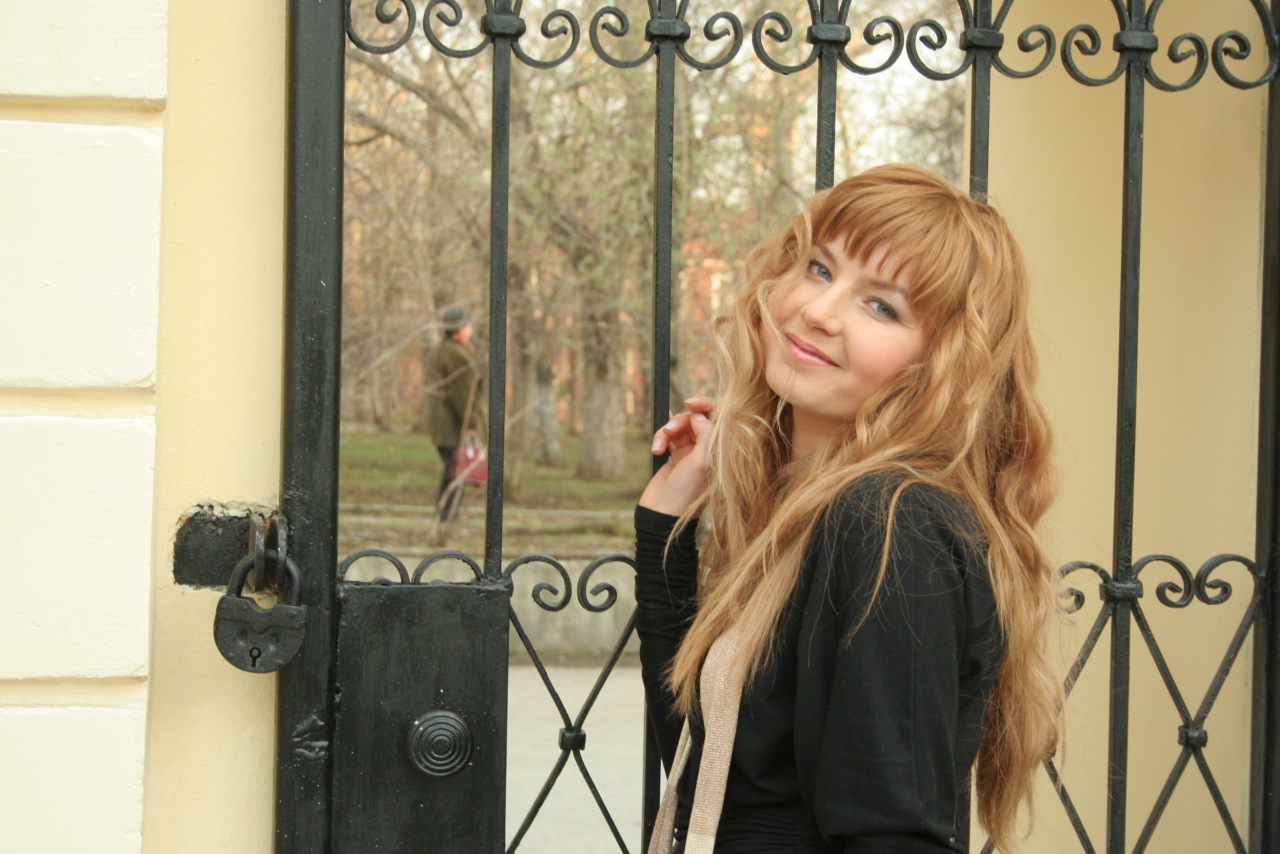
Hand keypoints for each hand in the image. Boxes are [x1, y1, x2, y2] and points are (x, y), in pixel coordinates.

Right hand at [639, 397, 714, 516]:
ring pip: (679, 425)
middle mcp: (708, 449)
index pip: (719, 417)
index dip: (705, 405)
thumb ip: (706, 434)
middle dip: (681, 420)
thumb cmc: (686, 492)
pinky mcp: (675, 454)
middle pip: (696, 418)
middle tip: (670, 430)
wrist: (662, 513)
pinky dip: (660, 438)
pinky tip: (656, 450)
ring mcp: (691, 451)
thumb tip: (699, 415)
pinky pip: (668, 435)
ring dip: (666, 431)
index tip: (689, 403)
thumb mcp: (701, 462)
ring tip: (659, 447)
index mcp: (720, 450)